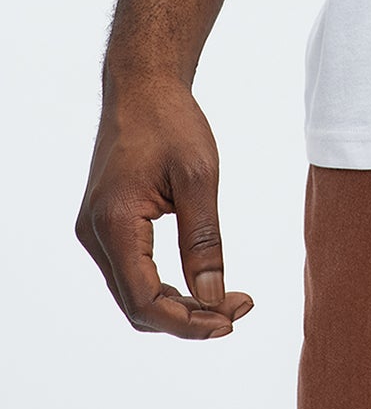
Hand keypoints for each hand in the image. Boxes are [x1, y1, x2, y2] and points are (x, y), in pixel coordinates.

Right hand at [75, 74, 253, 337]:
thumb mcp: (199, 177)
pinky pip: (131, 272)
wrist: (141, 85)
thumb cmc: (172, 121)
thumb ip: (204, 241)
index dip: (187, 322)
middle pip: (137, 305)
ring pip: (133, 292)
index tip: (231, 320)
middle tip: (238, 309)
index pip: (144, 300)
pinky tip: (198, 281)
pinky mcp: (103, 225)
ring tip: (226, 300)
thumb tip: (212, 299)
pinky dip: (164, 285)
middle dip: (188, 317)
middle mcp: (94, 234)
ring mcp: (94, 232)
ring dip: (177, 305)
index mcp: (114, 223)